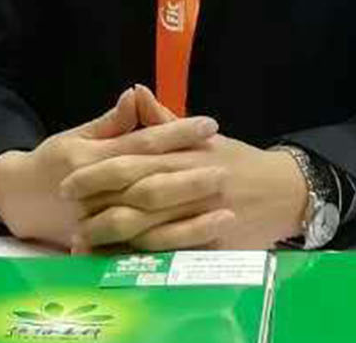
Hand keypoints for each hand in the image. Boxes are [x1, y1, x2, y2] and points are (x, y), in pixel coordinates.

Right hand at [0, 87, 220, 249]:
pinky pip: (145, 254)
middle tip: (225, 167)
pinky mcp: (106, 249)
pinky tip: (202, 245)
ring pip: (150, 224)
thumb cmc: (53, 162)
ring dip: (189, 218)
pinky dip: (173, 249)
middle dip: (190, 176)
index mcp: (91, 158)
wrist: (20, 200)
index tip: (210, 124)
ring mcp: (100, 224)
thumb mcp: (77, 137)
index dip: (177, 132)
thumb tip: (137, 94)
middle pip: (151, 183)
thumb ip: (111, 122)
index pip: (143, 142)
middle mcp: (96, 193)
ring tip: (227, 209)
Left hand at [61, 93, 306, 251]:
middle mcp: (191, 184)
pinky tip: (117, 263)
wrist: (287, 190)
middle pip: (136, 196)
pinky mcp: (212, 244)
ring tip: (81, 241)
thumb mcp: (203, 136)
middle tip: (68, 212)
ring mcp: (202, 216)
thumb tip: (135, 91)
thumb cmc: (239, 160)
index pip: (133, 161)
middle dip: (98, 205)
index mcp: (185, 155)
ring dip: (112, 236)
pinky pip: (171, 254)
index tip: (68, 180)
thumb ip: (163, 120)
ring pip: (150, 228)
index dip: (97, 173)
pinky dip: (141, 260)